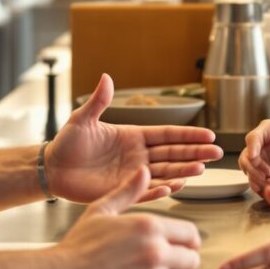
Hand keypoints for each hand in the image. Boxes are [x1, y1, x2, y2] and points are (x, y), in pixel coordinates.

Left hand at [46, 75, 221, 203]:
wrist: (52, 169)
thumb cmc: (67, 143)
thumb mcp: (82, 119)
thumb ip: (98, 101)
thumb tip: (106, 77)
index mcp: (133, 136)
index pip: (167, 135)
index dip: (188, 135)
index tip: (209, 135)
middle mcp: (137, 156)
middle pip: (173, 154)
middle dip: (195, 153)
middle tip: (217, 153)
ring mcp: (132, 174)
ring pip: (165, 173)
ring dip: (183, 172)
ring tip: (201, 170)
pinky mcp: (123, 191)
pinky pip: (145, 191)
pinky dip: (159, 189)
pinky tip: (173, 186)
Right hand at [52, 168, 202, 268]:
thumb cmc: (77, 245)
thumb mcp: (100, 210)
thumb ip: (127, 191)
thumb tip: (144, 170)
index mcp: (149, 226)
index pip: (191, 234)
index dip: (187, 241)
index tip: (179, 247)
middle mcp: (155, 252)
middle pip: (192, 260)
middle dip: (181, 262)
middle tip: (165, 266)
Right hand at [240, 119, 269, 196]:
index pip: (254, 137)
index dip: (252, 146)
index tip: (255, 156)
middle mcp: (264, 148)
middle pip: (246, 155)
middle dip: (252, 165)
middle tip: (267, 173)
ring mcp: (264, 165)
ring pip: (248, 170)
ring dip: (255, 177)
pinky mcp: (267, 181)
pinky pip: (255, 184)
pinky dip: (260, 187)